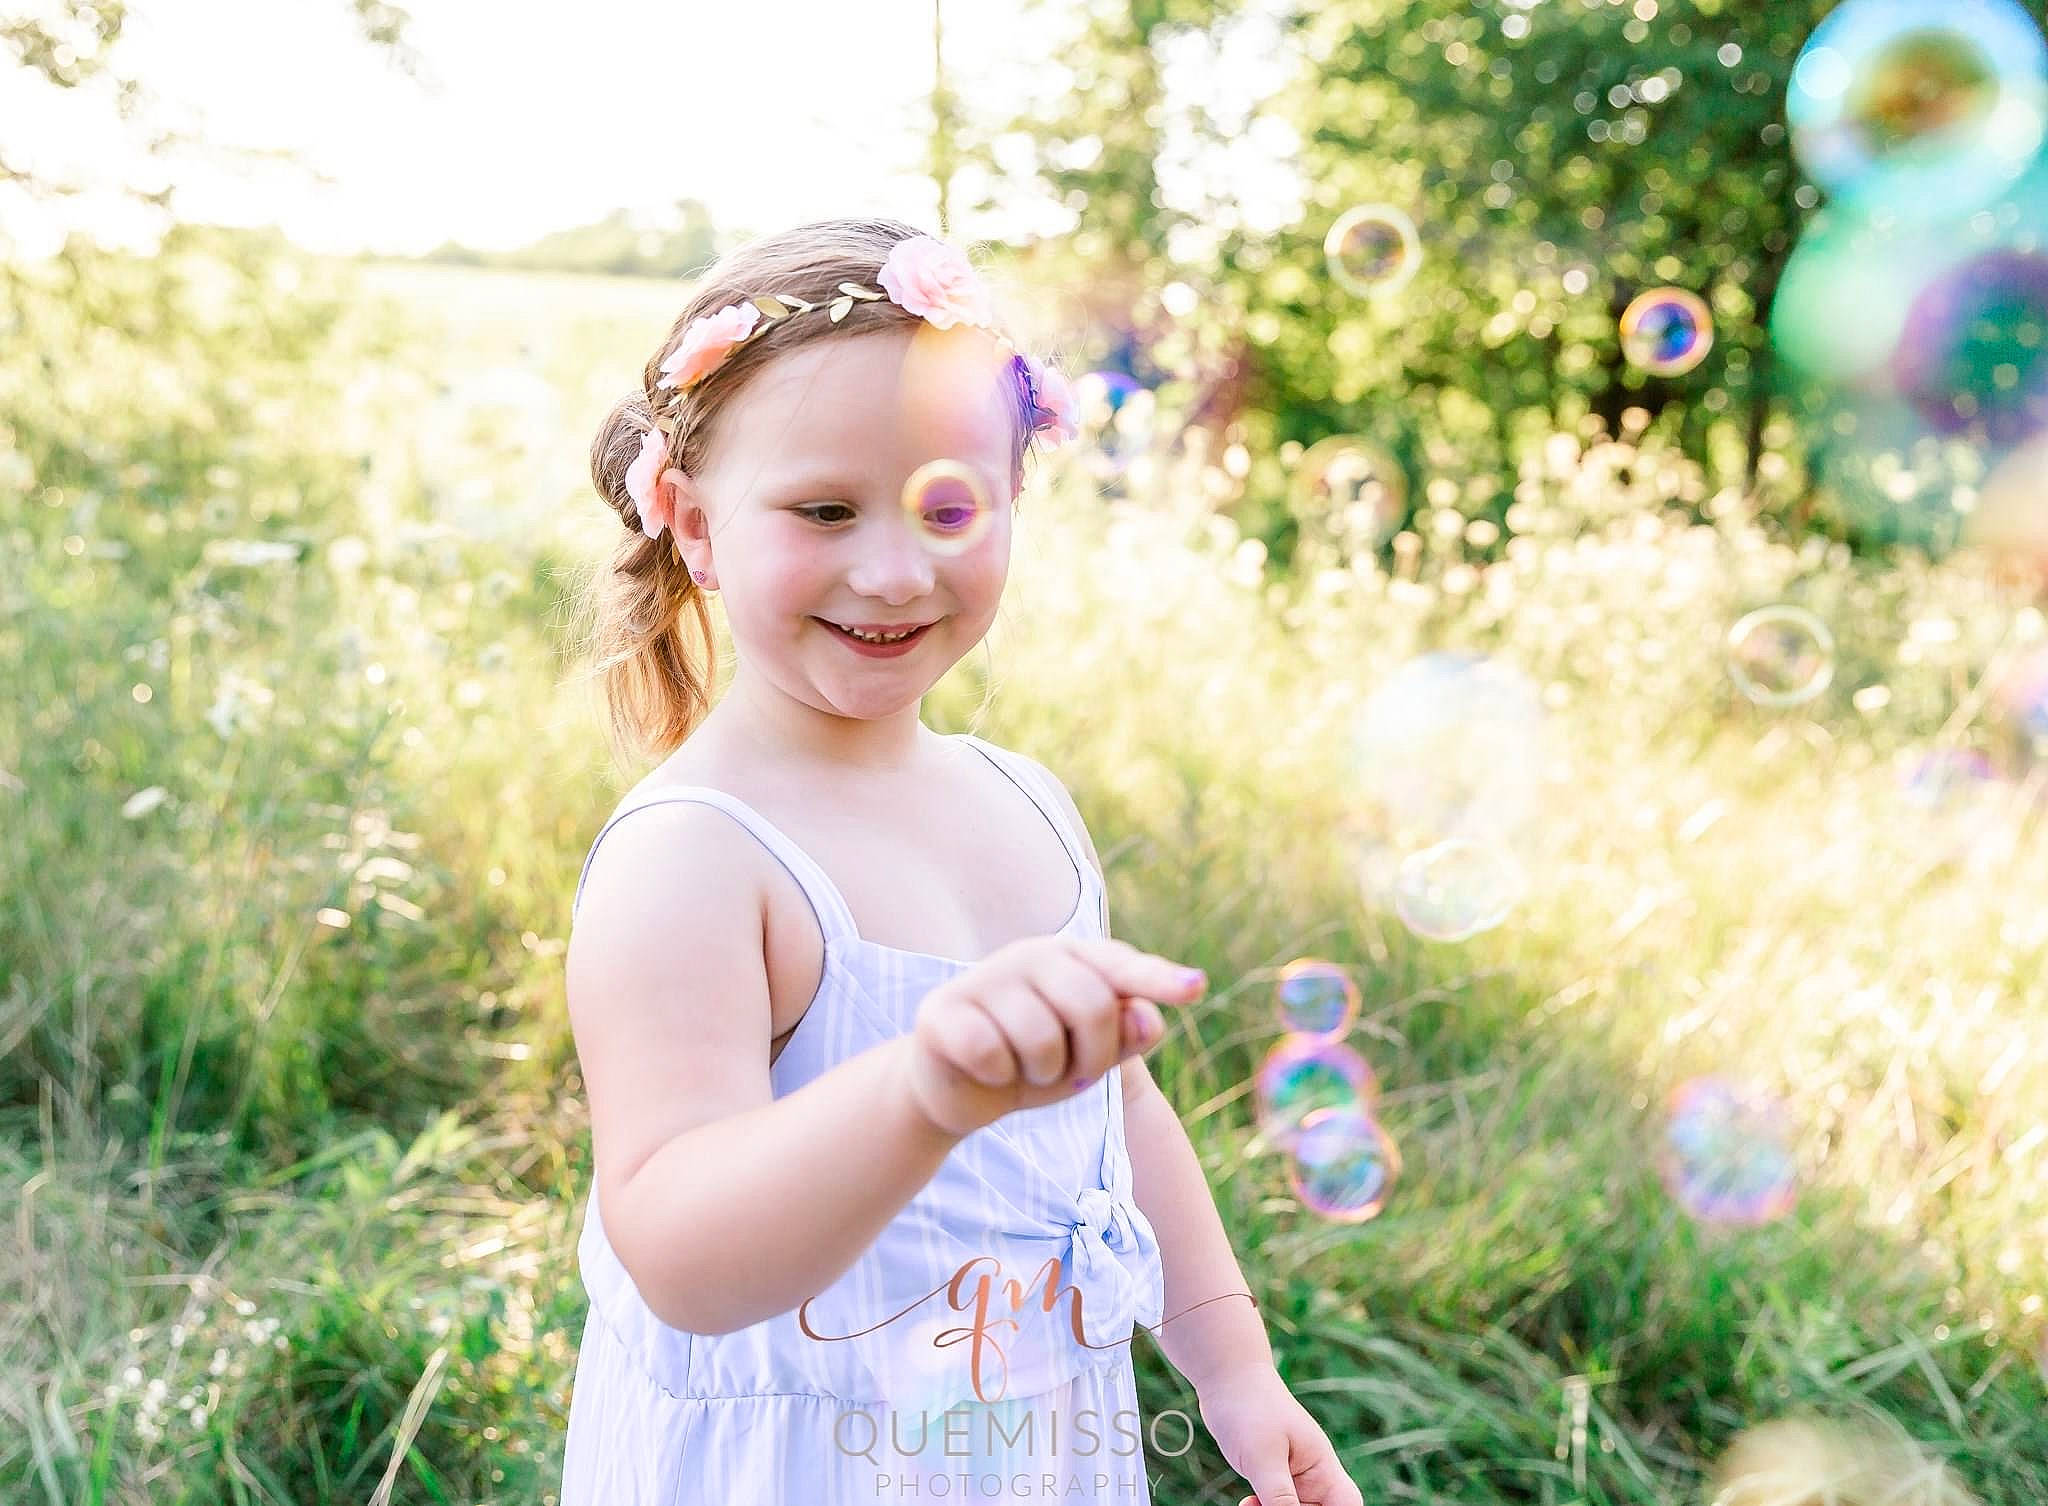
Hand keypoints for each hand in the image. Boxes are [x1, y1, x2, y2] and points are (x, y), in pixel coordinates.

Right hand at [899, 936, 1205, 1136]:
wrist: (956, 1090)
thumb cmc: (1033, 1064)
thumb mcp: (1090, 1058)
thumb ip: (1126, 1037)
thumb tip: (1148, 1019)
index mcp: (1073, 958)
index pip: (1122, 965)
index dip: (1159, 978)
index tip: (1197, 987)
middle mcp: (1029, 954)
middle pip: (1092, 1005)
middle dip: (1091, 1057)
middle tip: (1070, 1071)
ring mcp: (984, 978)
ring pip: (1041, 1037)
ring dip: (1041, 1074)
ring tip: (1023, 1070)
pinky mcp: (943, 1010)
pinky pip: (992, 1053)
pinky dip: (998, 1077)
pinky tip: (985, 1069)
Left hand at [1199, 1365, 1363, 1505]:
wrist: (1226, 1377)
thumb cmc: (1249, 1406)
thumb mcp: (1263, 1457)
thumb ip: (1280, 1496)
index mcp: (1321, 1464)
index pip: (1348, 1502)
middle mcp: (1312, 1472)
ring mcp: (1292, 1473)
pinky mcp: (1272, 1472)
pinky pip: (1275, 1502)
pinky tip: (1247, 1503)